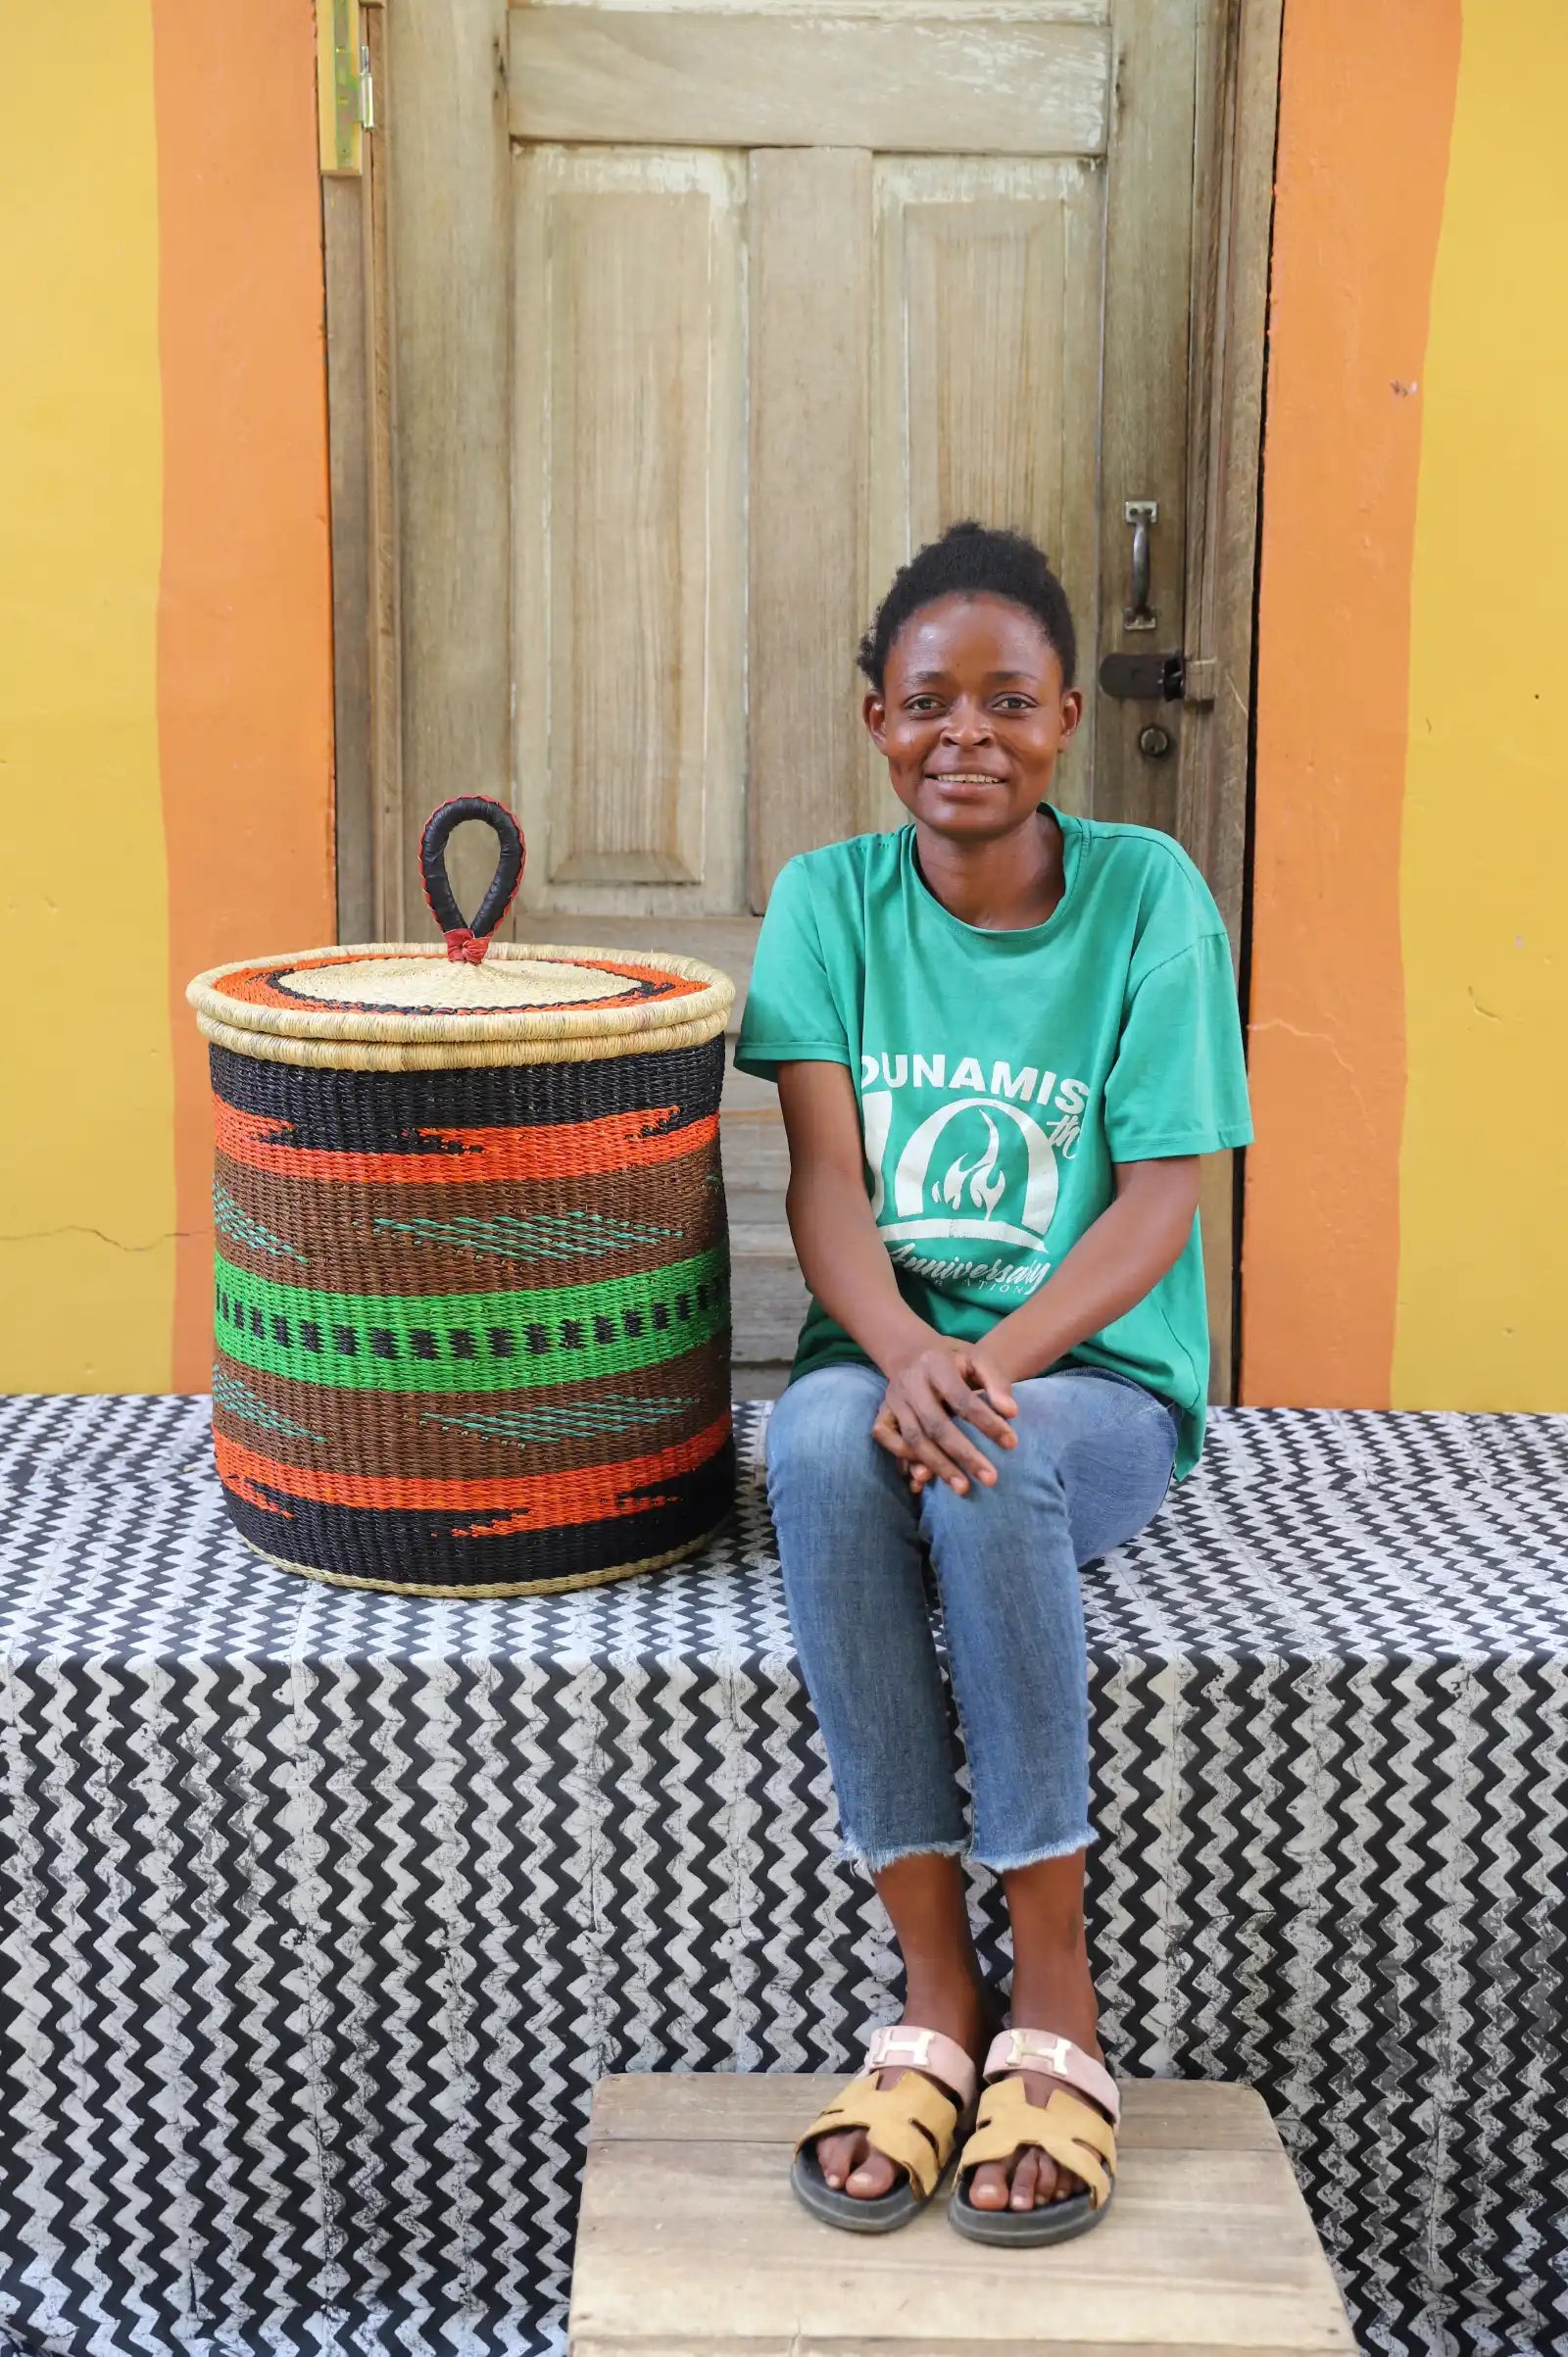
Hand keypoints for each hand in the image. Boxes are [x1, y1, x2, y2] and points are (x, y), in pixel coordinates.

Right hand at [871, 1340, 1017, 1495]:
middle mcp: (910, 1384)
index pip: (962, 1398)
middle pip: (936, 1425)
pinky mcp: (883, 1413)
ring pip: (914, 1439)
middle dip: (964, 1455)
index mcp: (936, 1365)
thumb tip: (1012, 1413)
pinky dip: (906, 1460)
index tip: (1012, 1443)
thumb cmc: (952, 1358)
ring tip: (964, 1488)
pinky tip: (927, 1478)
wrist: (910, 1351)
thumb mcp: (977, 1358)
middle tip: (991, 1479)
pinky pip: (889, 1441)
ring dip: (939, 1466)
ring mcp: (893, 1401)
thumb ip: (996, 1382)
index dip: (987, 1422)